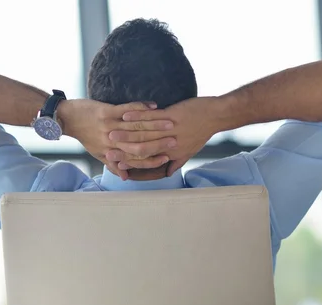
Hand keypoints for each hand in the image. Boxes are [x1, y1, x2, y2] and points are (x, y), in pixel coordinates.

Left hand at [57, 99, 175, 179]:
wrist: (67, 118)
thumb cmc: (85, 136)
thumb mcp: (97, 153)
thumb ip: (113, 165)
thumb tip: (127, 177)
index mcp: (110, 152)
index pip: (135, 159)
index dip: (152, 159)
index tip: (167, 157)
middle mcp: (111, 141)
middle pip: (139, 143)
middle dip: (159, 142)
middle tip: (175, 140)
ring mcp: (109, 125)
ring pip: (136, 127)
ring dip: (155, 124)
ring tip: (170, 123)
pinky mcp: (106, 111)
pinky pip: (128, 109)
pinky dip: (142, 107)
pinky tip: (154, 106)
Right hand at [105, 97, 222, 175]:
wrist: (215, 116)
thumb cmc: (202, 132)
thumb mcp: (189, 151)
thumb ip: (176, 162)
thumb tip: (167, 172)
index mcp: (171, 155)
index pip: (146, 161)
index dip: (129, 162)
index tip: (115, 162)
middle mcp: (168, 146)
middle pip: (141, 150)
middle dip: (122, 149)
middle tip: (106, 148)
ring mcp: (169, 132)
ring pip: (143, 135)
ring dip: (125, 133)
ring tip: (110, 131)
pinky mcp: (171, 117)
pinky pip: (150, 119)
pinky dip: (136, 116)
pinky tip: (125, 114)